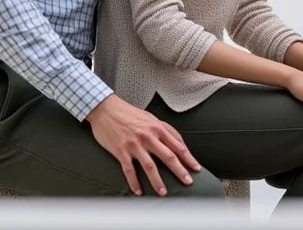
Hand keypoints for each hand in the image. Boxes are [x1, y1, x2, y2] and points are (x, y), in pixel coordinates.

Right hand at [86, 94, 200, 195]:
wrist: (106, 109)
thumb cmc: (129, 113)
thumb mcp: (151, 118)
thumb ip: (165, 130)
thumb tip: (179, 143)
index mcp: (157, 128)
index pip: (178, 145)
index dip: (188, 158)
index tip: (196, 168)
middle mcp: (148, 136)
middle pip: (168, 157)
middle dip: (180, 171)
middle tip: (187, 182)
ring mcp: (134, 144)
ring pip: (150, 166)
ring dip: (158, 181)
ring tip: (163, 192)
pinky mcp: (121, 150)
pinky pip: (129, 170)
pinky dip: (134, 182)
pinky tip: (138, 191)